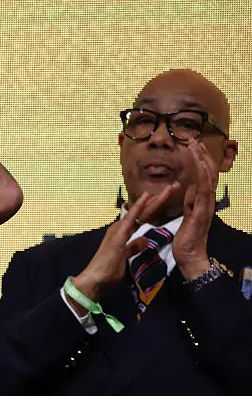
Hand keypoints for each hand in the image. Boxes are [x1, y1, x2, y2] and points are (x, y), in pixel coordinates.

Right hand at [72, 184, 178, 301]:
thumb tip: (145, 240)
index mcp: (124, 232)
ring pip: (142, 211)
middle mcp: (121, 227)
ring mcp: (119, 229)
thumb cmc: (108, 270)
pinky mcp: (119, 234)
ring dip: (155, 199)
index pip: (144, 217)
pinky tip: (147, 196)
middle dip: (160, 199)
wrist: (95, 279)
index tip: (168, 197)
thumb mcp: (126, 257)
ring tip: (169, 188)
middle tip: (174, 186)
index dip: (156, 207)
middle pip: (145, 211)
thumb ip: (134, 247)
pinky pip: (132, 217)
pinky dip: (139, 206)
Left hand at [173, 139, 216, 278]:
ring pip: (208, 177)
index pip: (203, 176)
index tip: (193, 147)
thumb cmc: (186, 238)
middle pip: (208, 172)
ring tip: (195, 146)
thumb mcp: (186, 216)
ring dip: (202, 160)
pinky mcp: (202, 211)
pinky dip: (203, 176)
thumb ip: (189, 202)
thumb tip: (188, 187)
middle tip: (194, 139)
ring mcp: (206, 205)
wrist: (189, 256)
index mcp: (202, 200)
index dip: (199, 160)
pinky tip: (200, 165)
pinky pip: (204, 190)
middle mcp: (208, 200)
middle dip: (202, 155)